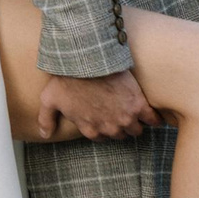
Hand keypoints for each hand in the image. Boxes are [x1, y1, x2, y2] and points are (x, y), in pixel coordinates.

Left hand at [36, 68, 158, 140]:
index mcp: (90, 130)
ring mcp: (125, 118)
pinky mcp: (138, 105)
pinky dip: (154, 118)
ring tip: (135, 112)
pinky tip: (153, 114)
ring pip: (136, 130)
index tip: (105, 117)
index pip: (102, 137)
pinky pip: (152, 119)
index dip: (104, 126)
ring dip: (136, 123)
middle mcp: (109, 128)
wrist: (86, 60)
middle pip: (120, 134)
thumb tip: (44, 135)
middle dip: (120, 125)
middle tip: (119, 112)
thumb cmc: (66, 78)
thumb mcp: (48, 99)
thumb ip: (46, 120)